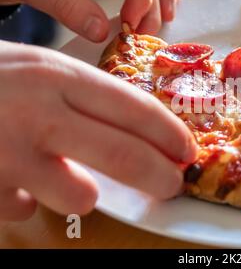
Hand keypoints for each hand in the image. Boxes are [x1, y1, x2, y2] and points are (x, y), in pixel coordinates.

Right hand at [0, 41, 196, 220]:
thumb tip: (125, 121)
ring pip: (80, 197)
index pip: (134, 108)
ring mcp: (10, 153)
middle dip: (160, 176)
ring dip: (85, 194)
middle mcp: (40, 113)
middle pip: (124, 155)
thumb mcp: (34, 65)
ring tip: (71, 182)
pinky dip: (28, 201)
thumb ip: (78, 91)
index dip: (170, 134)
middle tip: (172, 185)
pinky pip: (25, 209)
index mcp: (59, 76)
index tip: (187, 149)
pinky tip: (19, 183)